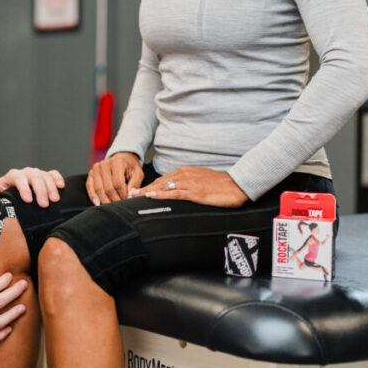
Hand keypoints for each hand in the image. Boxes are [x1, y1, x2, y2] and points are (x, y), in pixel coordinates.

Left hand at [0, 167, 64, 207]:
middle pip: (35, 177)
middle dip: (40, 191)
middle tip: (44, 205)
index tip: (28, 201)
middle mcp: (26, 172)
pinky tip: (61, 186)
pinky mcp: (45, 177)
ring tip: (54, 200)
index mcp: (13, 176)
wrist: (8, 192)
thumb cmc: (3, 195)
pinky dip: (58, 179)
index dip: (24, 189)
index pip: (19, 179)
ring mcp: (36, 174)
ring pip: (45, 176)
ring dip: (51, 188)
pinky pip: (53, 174)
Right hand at [86, 152, 142, 204]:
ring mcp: (96, 169)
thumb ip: (135, 184)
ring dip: (105, 200)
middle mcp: (104, 164)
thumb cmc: (129, 166)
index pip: (118, 183)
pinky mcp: (91, 174)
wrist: (122, 158)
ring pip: (98, 189)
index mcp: (116, 162)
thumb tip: (131, 195)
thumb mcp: (138, 173)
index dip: (123, 194)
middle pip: (108, 188)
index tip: (127, 200)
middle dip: (114, 199)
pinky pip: (90, 186)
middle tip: (120, 205)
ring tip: (111, 207)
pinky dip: (93, 196)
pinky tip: (97, 203)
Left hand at [131, 166, 248, 206]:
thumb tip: (180, 190)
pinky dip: (161, 194)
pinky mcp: (195, 192)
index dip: (150, 185)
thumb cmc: (222, 185)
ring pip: (164, 186)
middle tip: (130, 194)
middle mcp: (185, 175)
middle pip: (160, 182)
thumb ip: (190, 183)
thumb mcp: (202, 181)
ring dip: (148, 191)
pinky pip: (175, 193)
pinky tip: (152, 196)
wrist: (237, 185)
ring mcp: (189, 183)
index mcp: (186, 172)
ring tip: (135, 196)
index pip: (163, 179)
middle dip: (144, 188)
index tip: (139, 191)